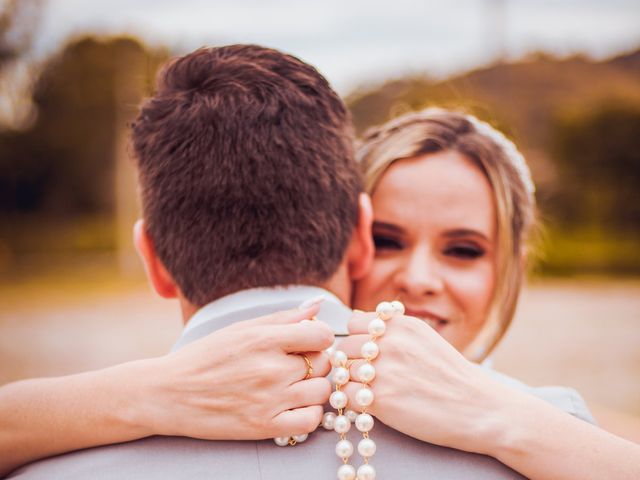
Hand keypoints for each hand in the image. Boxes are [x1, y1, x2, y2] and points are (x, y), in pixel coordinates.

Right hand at [135, 303, 333, 439]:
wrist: (169, 393)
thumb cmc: (205, 356)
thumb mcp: (241, 328)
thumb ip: (283, 318)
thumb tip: (318, 306)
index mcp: (264, 340)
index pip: (322, 336)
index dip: (319, 338)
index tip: (308, 343)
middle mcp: (271, 369)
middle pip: (324, 363)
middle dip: (316, 362)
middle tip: (296, 365)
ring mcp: (269, 400)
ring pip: (322, 392)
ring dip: (314, 388)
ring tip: (294, 386)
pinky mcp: (264, 427)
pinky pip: (310, 421)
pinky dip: (309, 414)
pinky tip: (293, 406)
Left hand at [338, 311, 498, 452]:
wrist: (480, 408)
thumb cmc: (452, 376)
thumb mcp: (425, 338)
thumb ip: (394, 331)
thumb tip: (360, 325)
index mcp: (401, 325)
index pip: (354, 322)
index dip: (357, 338)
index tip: (365, 352)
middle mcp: (390, 342)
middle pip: (345, 347)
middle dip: (351, 362)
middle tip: (366, 377)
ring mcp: (383, 370)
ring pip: (342, 372)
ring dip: (350, 383)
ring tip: (369, 392)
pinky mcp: (380, 400)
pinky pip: (344, 395)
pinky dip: (350, 402)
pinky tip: (369, 405)